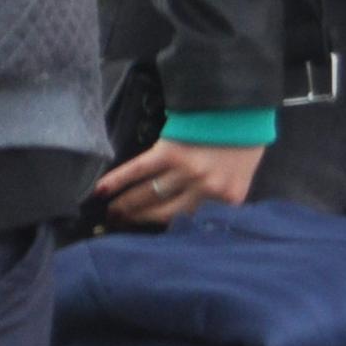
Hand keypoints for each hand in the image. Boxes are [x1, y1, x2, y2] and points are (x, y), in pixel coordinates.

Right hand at [96, 137, 262, 227]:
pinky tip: (101, 190)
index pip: (193, 222)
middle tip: (119, 225)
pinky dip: (119, 180)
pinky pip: (140, 169)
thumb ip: (220, 196)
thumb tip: (191, 214)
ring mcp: (188, 171)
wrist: (242, 104)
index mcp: (229, 198)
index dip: (167, 233)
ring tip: (110, 212)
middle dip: (139, 220)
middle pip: (165, 212)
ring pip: (149, 194)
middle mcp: (207, 189)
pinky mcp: (171, 151)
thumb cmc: (244, 140)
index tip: (148, 240)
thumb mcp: (242, 175)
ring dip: (125, 205)